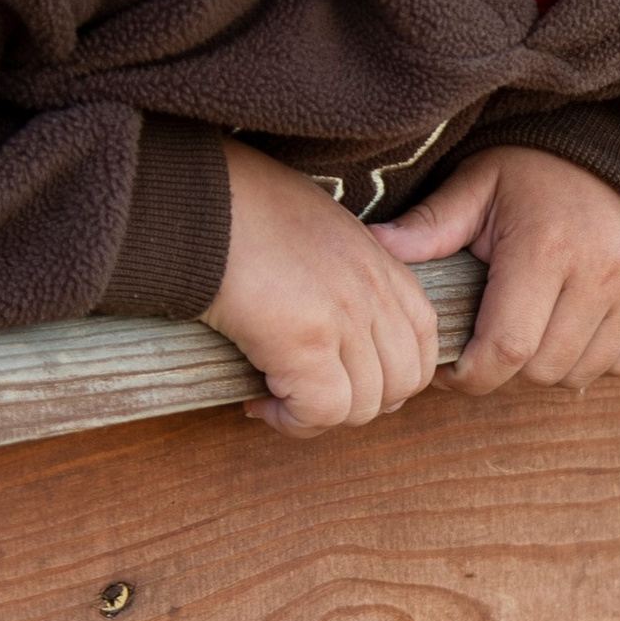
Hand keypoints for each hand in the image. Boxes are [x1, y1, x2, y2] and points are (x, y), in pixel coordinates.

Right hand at [204, 142, 440, 433]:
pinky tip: (258, 403)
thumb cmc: (240, 210)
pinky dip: (292, 420)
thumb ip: (343, 276)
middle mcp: (373, 291)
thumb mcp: (316, 232)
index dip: (388, 377)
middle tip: (306, 396)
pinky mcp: (305, 339)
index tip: (340, 377)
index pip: (424, 343)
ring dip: (318, 416)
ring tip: (274, 398)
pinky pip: (322, 411)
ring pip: (362, 406)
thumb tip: (331, 330)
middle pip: (401, 384)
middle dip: (356, 405)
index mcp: (382, 264)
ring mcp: (344, 316)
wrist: (195, 199)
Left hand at [378, 146, 619, 399]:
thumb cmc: (542, 172)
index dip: (470, 375)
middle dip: (505, 369)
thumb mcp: (482, 185)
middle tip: (488, 342)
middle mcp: (600, 274)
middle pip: (539, 370)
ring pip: (578, 374)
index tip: (452, 368)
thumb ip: (431, 226)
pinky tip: (571, 327)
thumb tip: (373, 249)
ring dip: (546, 367)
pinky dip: (591, 360)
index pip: (504, 349)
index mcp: (545, 248)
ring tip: (530, 330)